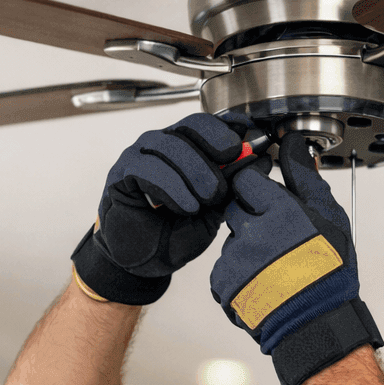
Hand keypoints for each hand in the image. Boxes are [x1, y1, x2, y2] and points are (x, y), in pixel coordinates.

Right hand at [71, 113, 247, 304]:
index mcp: (184, 147)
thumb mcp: (215, 209)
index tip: (242, 145)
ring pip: (169, 145)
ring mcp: (139, 155)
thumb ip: (234, 184)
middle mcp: (160, 144)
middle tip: (222, 187)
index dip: (224, 130)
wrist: (148, 262)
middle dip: (213, 155)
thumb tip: (262, 159)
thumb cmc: (178, 232)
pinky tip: (186, 207)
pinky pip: (147, 168)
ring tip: (206, 202)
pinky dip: (172, 187)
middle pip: (189, 128)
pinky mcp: (121, 174)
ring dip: (194, 173)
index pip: (204, 122)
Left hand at [211, 133, 381, 384]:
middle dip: (251, 217)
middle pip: (234, 207)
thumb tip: (294, 143)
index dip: (257, 187)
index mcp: (278, 211)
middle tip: (275, 237)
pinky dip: (238, 274)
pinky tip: (262, 283)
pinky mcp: (222, 284)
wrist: (316, 325)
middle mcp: (251, 233)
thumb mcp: (328, 216)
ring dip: (246, 246)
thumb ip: (305, 176)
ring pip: (230, 239)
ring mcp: (234, 260)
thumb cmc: (329, 272)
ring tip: (273, 266)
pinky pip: (224, 269)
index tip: (268, 198)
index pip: (246, 179)